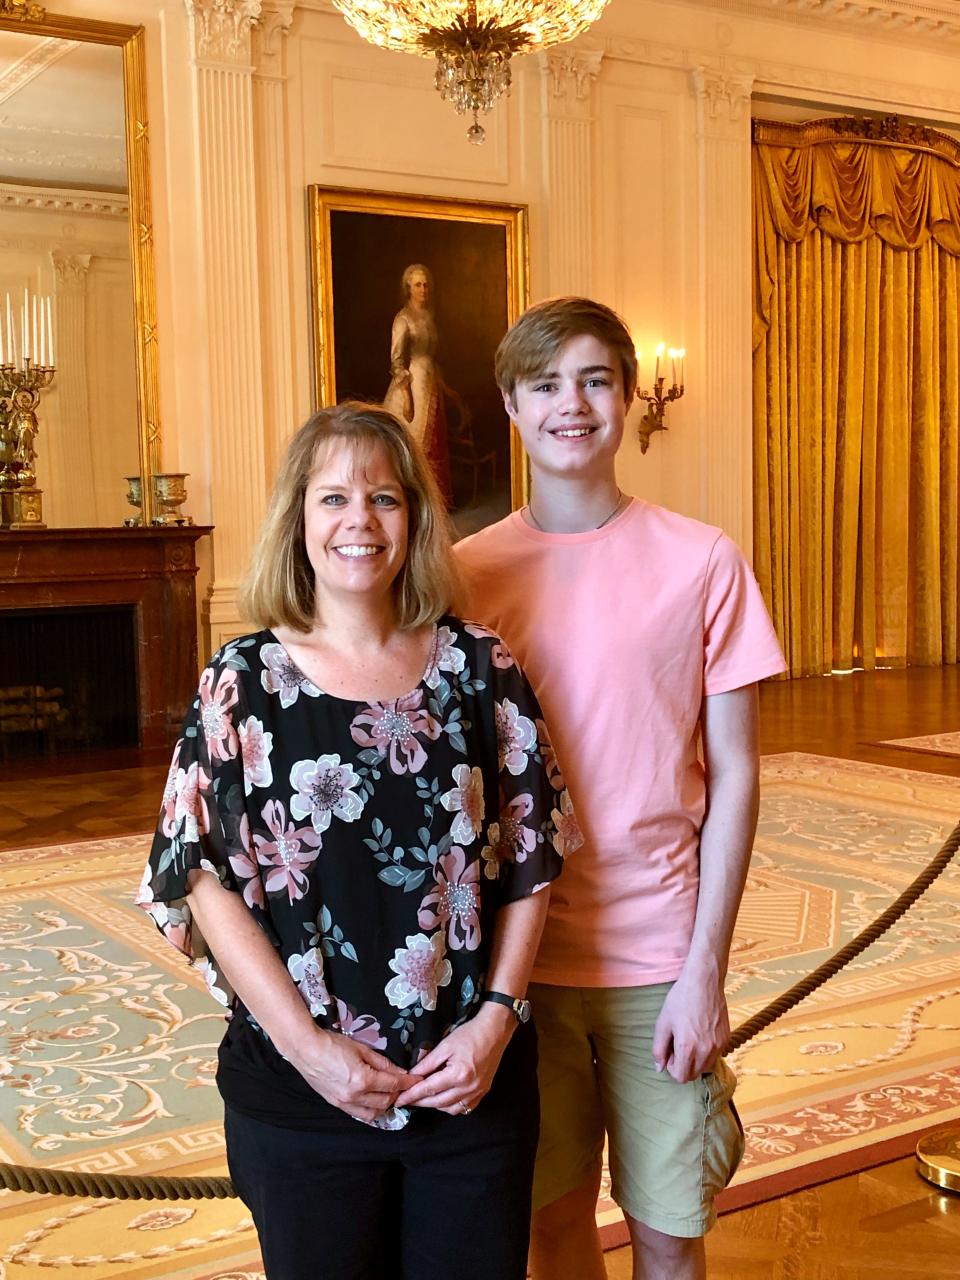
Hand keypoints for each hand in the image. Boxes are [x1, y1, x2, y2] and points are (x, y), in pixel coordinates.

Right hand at [289, 1029, 418, 1123]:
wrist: (306, 1050)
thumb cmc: (332, 1044)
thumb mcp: (361, 1048)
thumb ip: (382, 1062)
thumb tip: (400, 1072)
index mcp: (363, 1080)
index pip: (393, 1085)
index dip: (408, 1082)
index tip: (418, 1080)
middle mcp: (355, 1096)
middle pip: (386, 1102)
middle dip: (399, 1094)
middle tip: (405, 1085)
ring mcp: (344, 1103)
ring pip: (373, 1113)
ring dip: (385, 1105)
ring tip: (391, 1093)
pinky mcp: (336, 1104)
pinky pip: (359, 1113)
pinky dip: (371, 1110)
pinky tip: (374, 1100)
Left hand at [394, 1005, 512, 1114]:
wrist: (494, 1031)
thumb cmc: (469, 1034)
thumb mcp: (445, 1045)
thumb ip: (427, 1063)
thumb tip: (411, 1075)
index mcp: (458, 1074)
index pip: (429, 1089)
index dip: (412, 1095)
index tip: (399, 1100)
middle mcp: (468, 1088)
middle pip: (438, 1102)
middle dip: (420, 1102)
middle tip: (406, 1100)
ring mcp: (477, 1092)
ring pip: (450, 1109)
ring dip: (435, 1105)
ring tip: (424, 1097)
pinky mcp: (483, 1092)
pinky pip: (464, 1108)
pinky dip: (451, 1106)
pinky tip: (444, 1098)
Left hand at [651, 969, 729, 1083]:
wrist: (704, 981)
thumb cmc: (681, 999)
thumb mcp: (663, 1022)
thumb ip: (659, 1048)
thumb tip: (659, 1068)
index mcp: (688, 1048)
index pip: (681, 1077)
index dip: (672, 1068)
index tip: (670, 1052)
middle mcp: (706, 1050)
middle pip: (693, 1075)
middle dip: (683, 1066)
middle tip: (678, 1045)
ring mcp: (718, 1045)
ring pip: (706, 1067)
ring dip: (696, 1060)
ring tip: (689, 1039)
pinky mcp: (726, 1038)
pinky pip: (716, 1055)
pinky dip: (707, 1052)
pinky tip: (700, 1033)